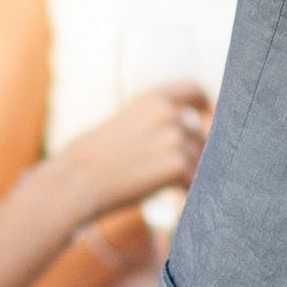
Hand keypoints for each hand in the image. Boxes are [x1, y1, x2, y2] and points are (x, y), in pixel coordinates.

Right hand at [61, 82, 209, 222]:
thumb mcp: (124, 122)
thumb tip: (185, 135)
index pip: (194, 90)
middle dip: (192, 154)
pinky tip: (168, 196)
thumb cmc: (92, 157)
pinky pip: (194, 181)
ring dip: (186, 175)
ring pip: (199, 161)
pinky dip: (185, 191)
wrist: (78, 180)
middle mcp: (167, 114)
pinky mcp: (177, 165)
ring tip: (161, 186)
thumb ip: (155, 123)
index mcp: (152, 98)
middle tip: (168, 172)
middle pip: (200, 135)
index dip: (206, 104)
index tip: (208, 117)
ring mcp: (174, 139)